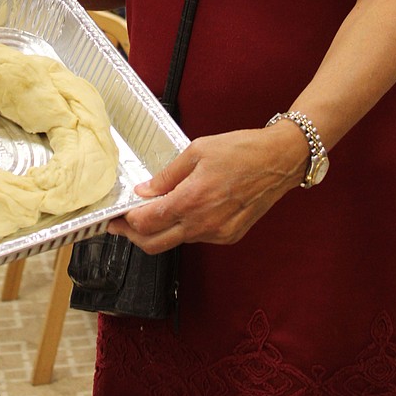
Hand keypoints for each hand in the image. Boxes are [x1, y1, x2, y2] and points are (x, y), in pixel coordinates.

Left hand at [105, 126, 307, 252]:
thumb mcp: (197, 151)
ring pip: (176, 242)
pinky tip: (181, 211)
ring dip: (159, 232)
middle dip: (133, 236)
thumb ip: (167, 175)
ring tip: (151, 212)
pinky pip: (197, 238)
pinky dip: (183, 229)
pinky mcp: (230, 236)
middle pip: (155, 244)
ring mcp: (218, 234)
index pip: (146, 222)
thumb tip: (144, 190)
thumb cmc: (241, 150)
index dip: (125, 220)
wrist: (280, 161)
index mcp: (192, 200)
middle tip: (120, 224)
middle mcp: (203, 224)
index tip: (115, 215)